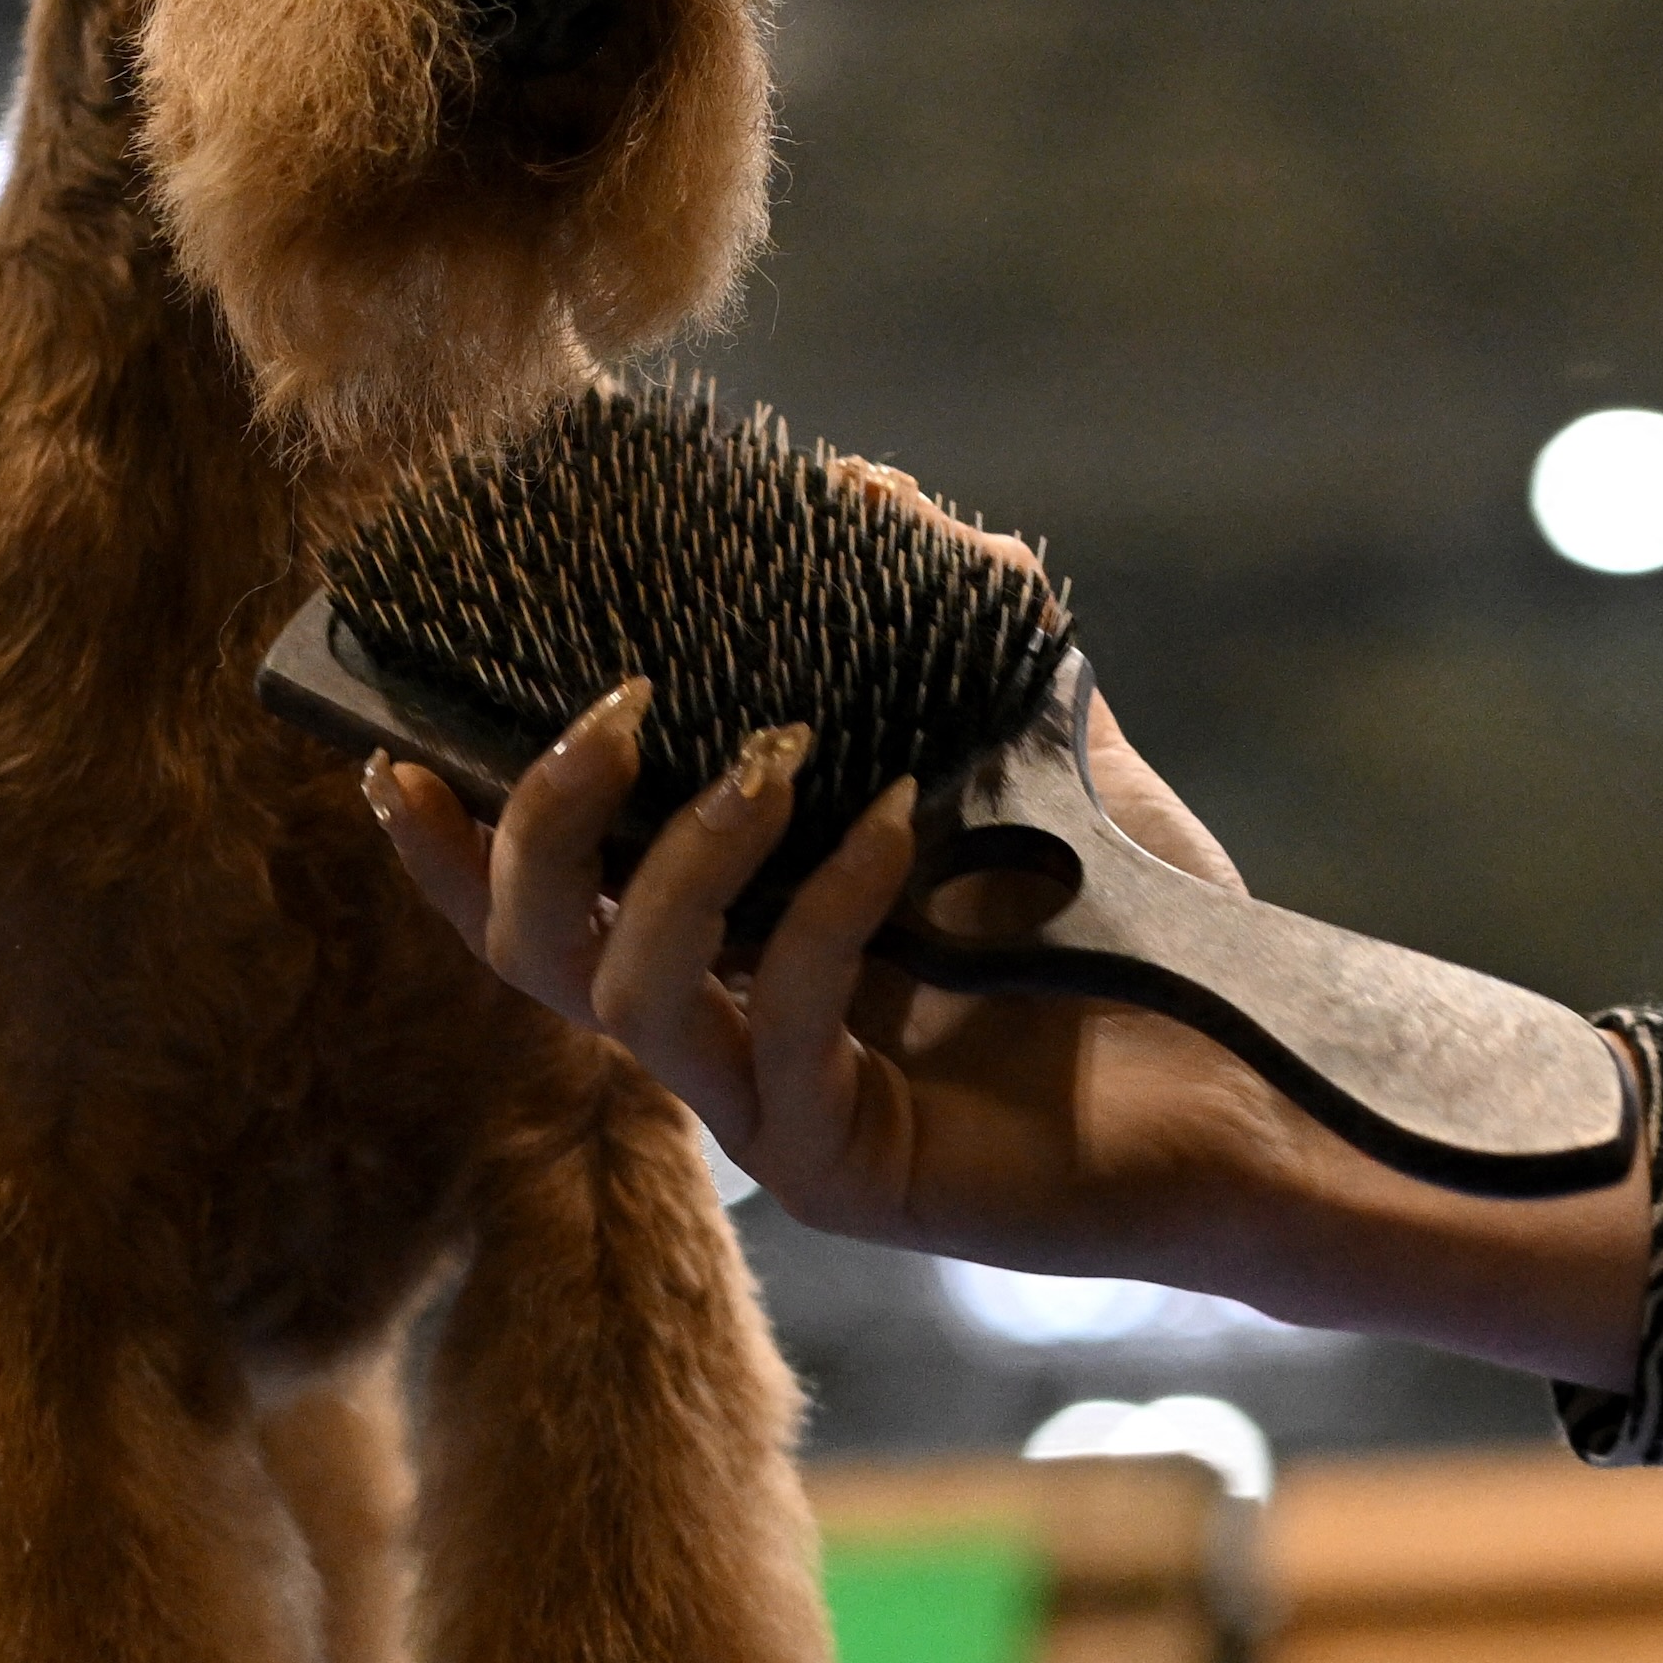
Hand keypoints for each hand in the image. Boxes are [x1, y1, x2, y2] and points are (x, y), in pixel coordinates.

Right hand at [364, 682, 1655, 1387]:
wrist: (1266, 1087)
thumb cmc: (1149, 939)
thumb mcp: (1043, 763)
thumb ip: (959, 638)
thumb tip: (876, 486)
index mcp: (741, 958)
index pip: (545, 910)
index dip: (457, 843)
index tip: (396, 748)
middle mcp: (732, 1047)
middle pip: (533, 958)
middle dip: (537, 825)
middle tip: (614, 709)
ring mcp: (777, 1122)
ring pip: (622, 997)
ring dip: (686, 855)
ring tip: (783, 754)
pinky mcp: (844, 1175)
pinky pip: (769, 1031)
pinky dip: (820, 912)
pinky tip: (898, 828)